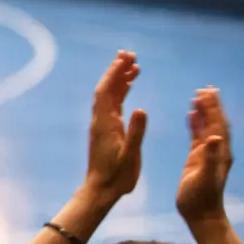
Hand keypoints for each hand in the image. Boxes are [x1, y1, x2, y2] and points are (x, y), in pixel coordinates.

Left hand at [83, 50, 146, 201]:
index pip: (106, 92)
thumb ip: (136, 133)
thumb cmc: (117, 176)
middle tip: (129, 53)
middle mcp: (101, 120)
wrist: (102, 189)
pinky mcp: (109, 129)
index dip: (114, 74)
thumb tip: (141, 109)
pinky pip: (114, 104)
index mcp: (105, 124)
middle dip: (116, 70)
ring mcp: (104, 124)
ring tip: (134, 63)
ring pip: (110, 95)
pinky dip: (122, 92)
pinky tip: (131, 84)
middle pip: (106, 88)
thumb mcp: (130, 155)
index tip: (125, 59)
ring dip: (120, 78)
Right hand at [176, 87, 232, 226]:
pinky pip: (197, 135)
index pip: (218, 124)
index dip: (214, 108)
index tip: (208, 92)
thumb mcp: (204, 177)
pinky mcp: (197, 158)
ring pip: (207, 126)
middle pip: (215, 122)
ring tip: (197, 96)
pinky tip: (190, 114)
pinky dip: (195, 123)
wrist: (200, 213)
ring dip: (204, 111)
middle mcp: (216, 149)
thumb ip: (209, 157)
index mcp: (220, 151)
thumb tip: (214, 137)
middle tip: (204, 88)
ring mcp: (207, 153)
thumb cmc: (201, 197)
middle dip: (211, 105)